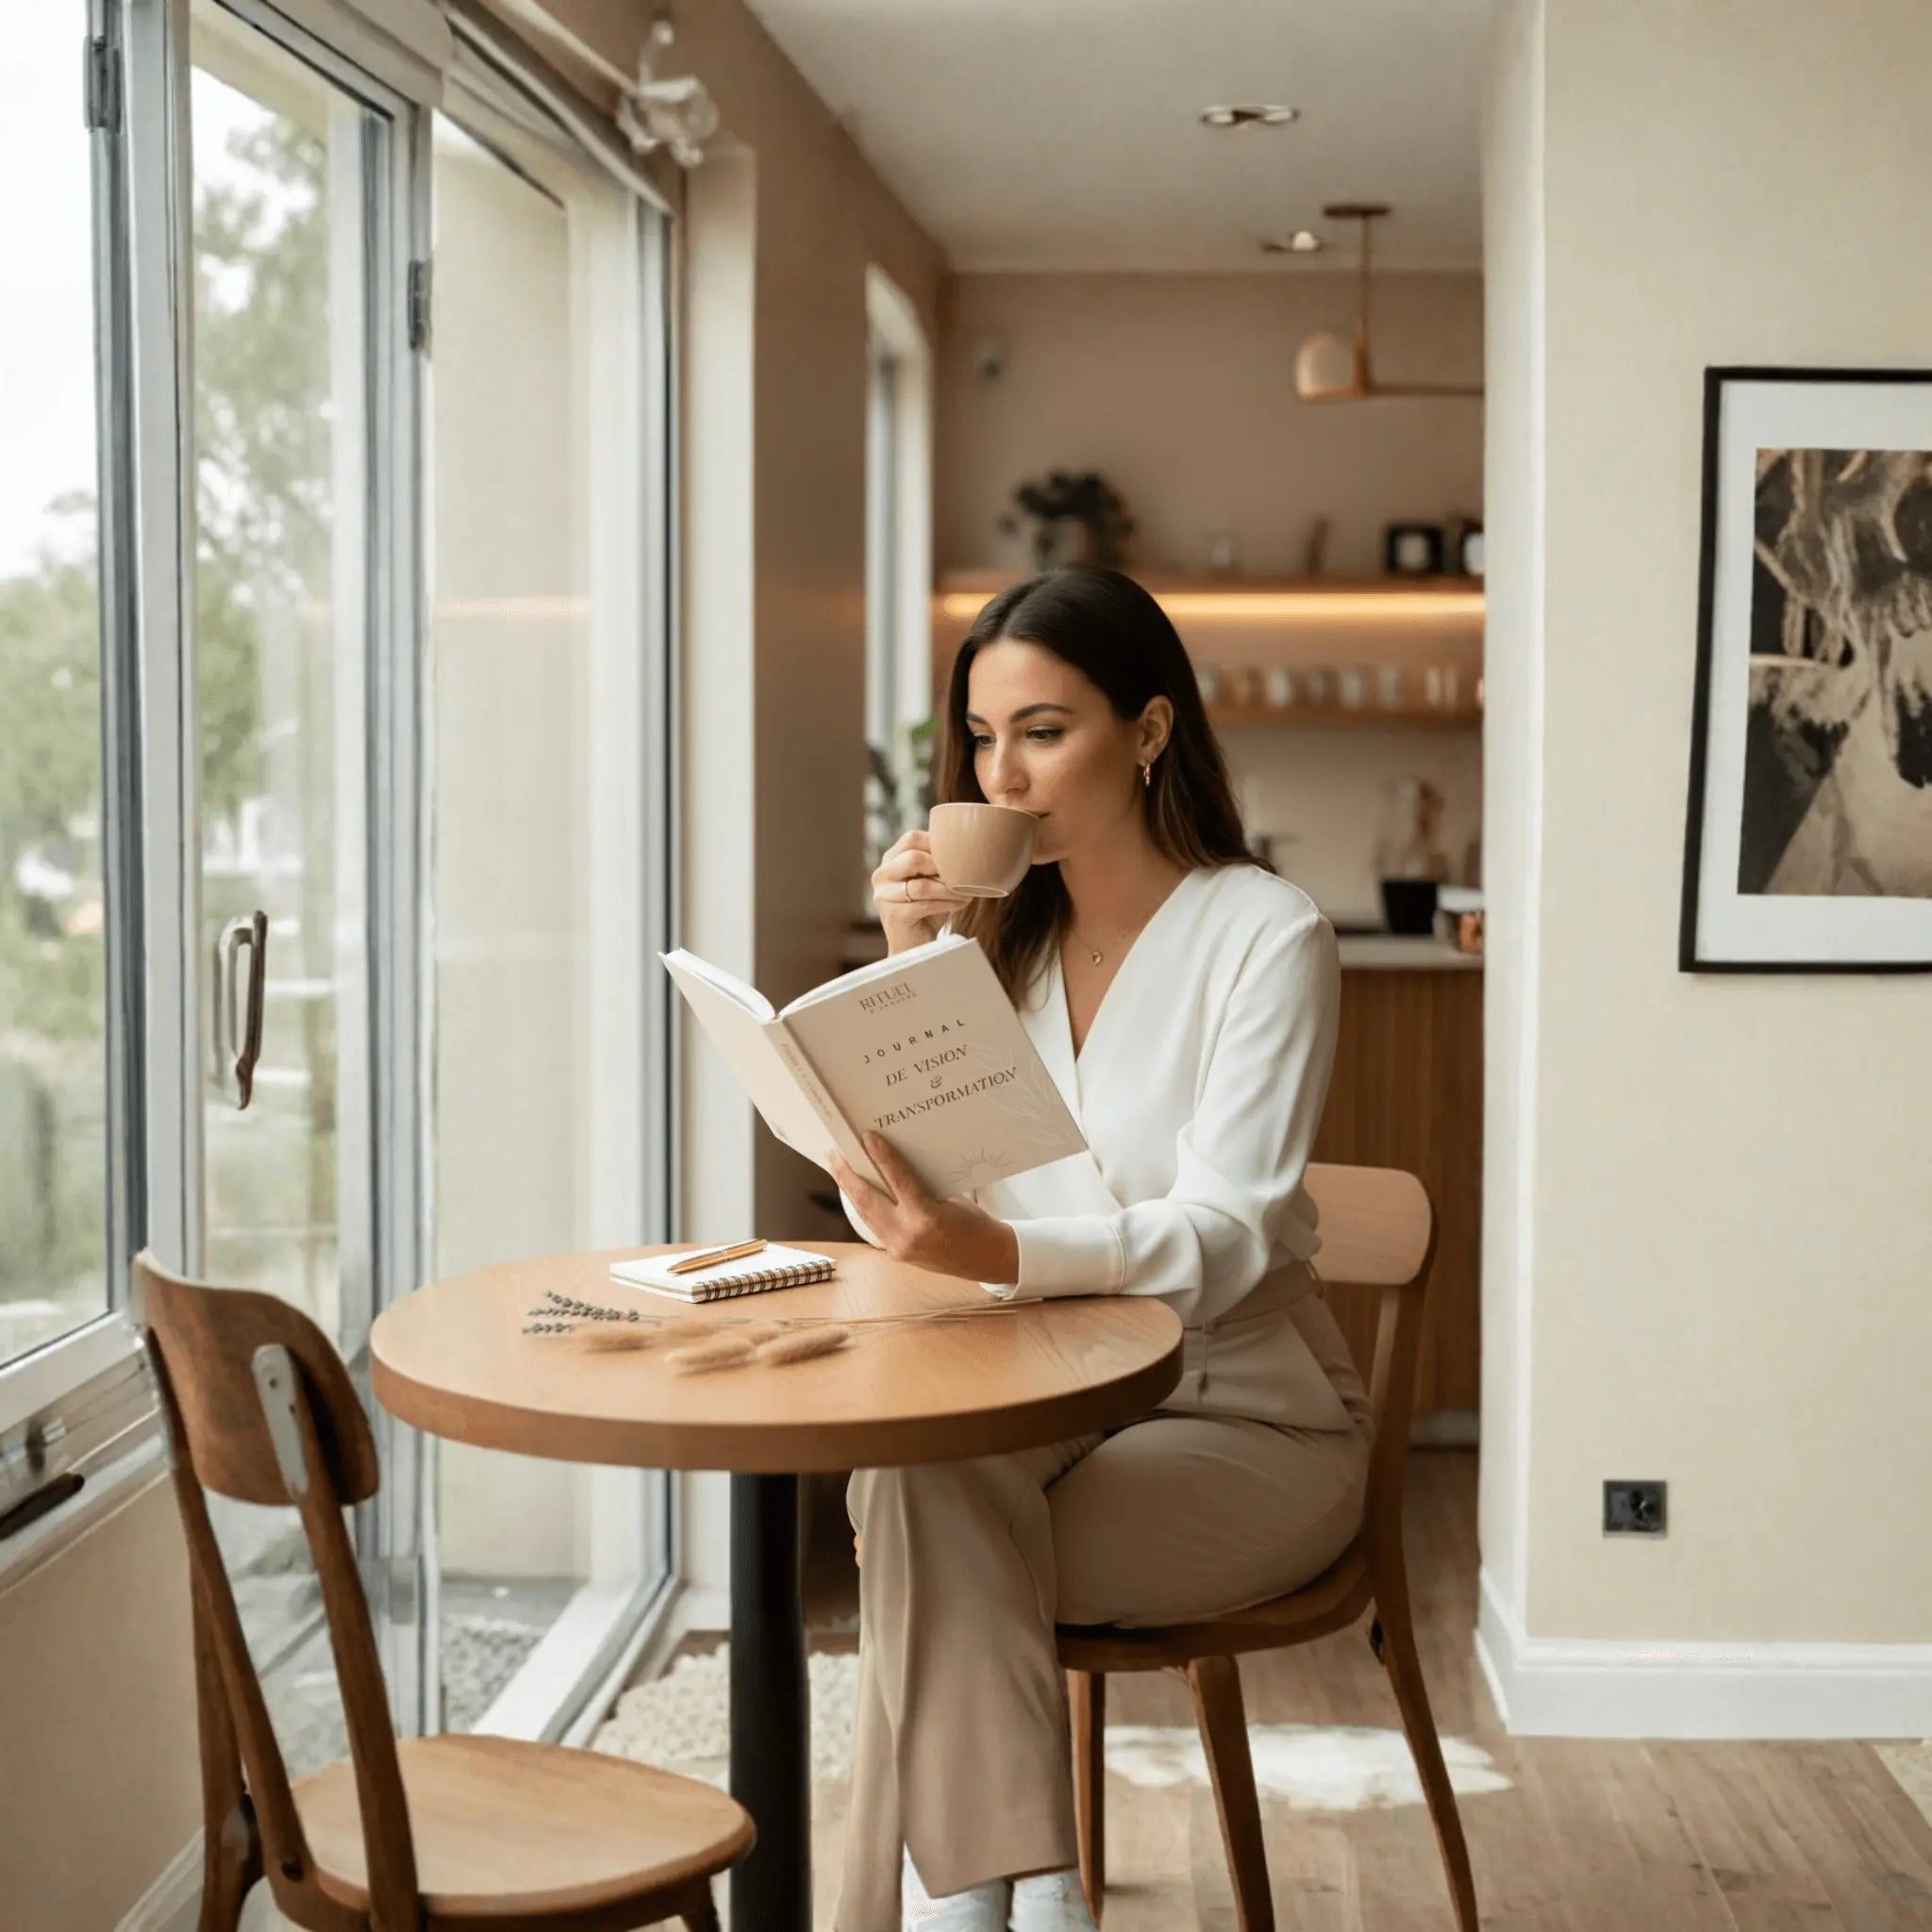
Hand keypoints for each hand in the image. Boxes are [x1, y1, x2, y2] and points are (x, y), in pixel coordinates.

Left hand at [829, 1132, 1019, 1284]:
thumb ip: (921, 1184)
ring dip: (849, 1189)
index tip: (866, 1137)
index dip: (881, 1156)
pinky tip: (856, 1191)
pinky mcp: (896, 1253)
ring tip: (837, 1167)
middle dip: (846, 1175)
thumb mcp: (952, 1198)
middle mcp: (908, 1235)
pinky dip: (864, 1206)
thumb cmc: (975, 1224)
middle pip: (867, 1200)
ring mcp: (899, 1248)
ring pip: (865, 1214)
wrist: (986, 1259)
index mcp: (927, 1218)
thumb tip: (894, 1162)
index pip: (898, 1180)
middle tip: (832, 1153)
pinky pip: (874, 1225)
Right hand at [871, 831, 972, 954]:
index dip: (937, 844)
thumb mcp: (933, 879)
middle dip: (942, 867)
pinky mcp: (893, 915)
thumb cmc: (929, 907)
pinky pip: (924, 905)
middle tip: (962, 874)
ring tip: (966, 892)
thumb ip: (940, 862)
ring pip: (921, 885)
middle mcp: (882, 875)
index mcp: (890, 860)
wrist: (916, 944)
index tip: (957, 856)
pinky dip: (947, 903)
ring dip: (949, 889)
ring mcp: (883, 896)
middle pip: (912, 858)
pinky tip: (961, 904)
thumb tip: (969, 848)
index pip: (911, 838)